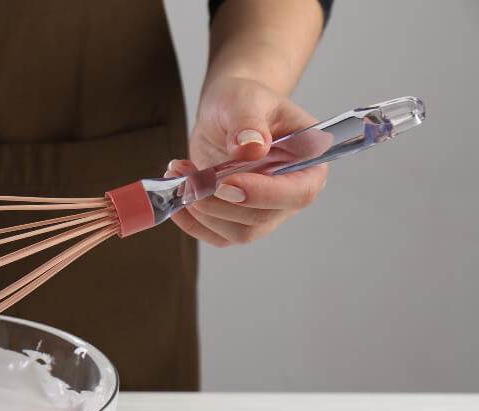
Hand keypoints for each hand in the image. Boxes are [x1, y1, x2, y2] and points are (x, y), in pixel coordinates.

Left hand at [167, 77, 327, 246]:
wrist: (226, 112)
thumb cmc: (244, 102)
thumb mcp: (245, 100)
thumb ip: (249, 122)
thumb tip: (250, 147)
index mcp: (309, 163)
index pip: (299, 192)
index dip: (264, 194)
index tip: (226, 184)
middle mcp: (290, 193)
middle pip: (260, 218)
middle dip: (218, 202)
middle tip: (188, 176)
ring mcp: (264, 211)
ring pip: (236, 233)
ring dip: (200, 209)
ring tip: (180, 174)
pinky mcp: (236, 220)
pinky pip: (216, 235)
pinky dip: (191, 220)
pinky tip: (178, 194)